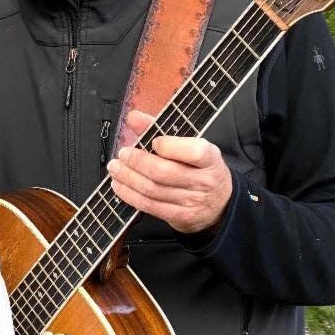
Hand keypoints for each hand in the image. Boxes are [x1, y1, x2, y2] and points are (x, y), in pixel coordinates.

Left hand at [107, 109, 233, 233]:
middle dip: (137, 162)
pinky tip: (119, 185)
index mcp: (210, 158)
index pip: (195, 152)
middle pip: (164, 172)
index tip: (154, 141)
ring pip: (152, 190)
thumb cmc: (199, 168)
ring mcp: (192, 201)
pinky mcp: (180, 216)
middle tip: (122, 154)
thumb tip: (133, 117)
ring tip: (115, 168)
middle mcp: (203, 181)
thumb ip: (160, 129)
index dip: (171, 146)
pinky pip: (149, 206)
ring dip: (128, 178)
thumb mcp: (190, 146)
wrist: (219, 202)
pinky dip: (129, 195)